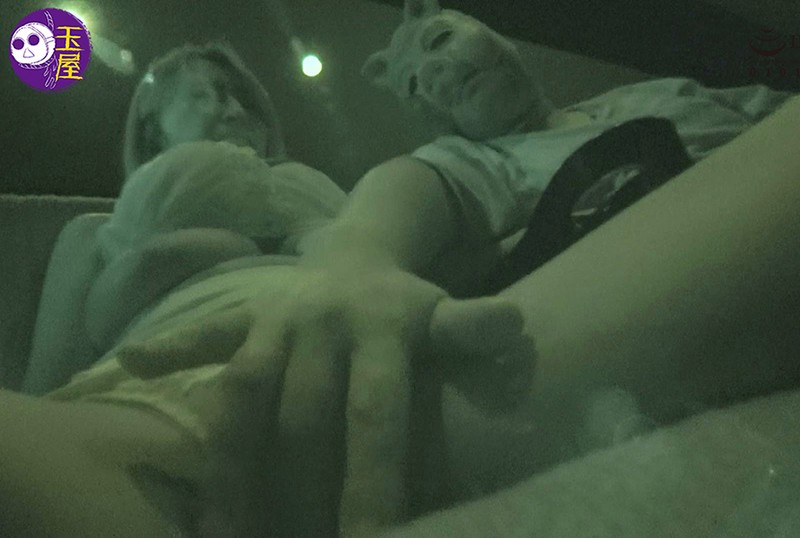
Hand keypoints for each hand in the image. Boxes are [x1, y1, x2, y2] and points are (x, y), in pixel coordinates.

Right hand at [117, 265, 533, 535]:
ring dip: (230, 462)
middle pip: (304, 418)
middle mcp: (325, 321)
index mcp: (385, 327)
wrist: (363, 255)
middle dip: (302, 492)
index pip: (375, 413)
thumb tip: (515, 325)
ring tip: (222, 530)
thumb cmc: (411, 309)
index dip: (372, 480)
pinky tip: (129, 365)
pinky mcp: (245, 313)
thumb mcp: (449, 316)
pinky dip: (170, 349)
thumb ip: (473, 332)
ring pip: (245, 391)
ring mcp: (278, 316)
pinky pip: (205, 332)